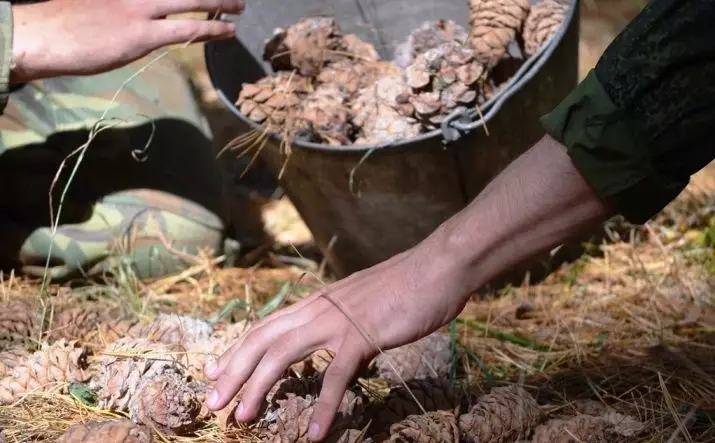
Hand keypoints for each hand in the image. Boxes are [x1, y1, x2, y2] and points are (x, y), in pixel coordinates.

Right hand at [10, 0, 244, 81]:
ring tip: (239, 6)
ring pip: (190, 0)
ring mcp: (138, 8)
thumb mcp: (95, 4)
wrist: (38, 36)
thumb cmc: (61, 25)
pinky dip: (210, 28)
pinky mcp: (140, 34)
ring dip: (218, 2)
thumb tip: (141, 18)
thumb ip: (122, 6)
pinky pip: (185, 29)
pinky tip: (227, 31)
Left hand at [203, 243, 472, 440]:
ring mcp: (338, 321)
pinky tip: (314, 435)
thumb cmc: (406, 284)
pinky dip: (323, 406)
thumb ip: (344, 320)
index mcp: (317, 301)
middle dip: (233, 371)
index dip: (237, 350)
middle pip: (262, 340)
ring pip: (283, 355)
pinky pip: (336, 376)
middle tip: (211, 402)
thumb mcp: (362, 301)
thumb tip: (338, 343)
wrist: (437, 266)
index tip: (214, 372)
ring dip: (258, 387)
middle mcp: (318, 308)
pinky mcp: (363, 335)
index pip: (266, 326)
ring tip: (240, 417)